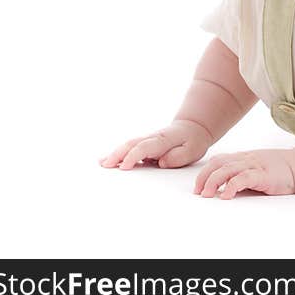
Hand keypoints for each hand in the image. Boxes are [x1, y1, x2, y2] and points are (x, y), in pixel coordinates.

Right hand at [99, 119, 213, 169]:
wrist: (193, 127)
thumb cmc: (193, 141)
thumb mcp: (193, 149)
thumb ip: (178, 156)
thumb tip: (161, 162)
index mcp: (163, 140)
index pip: (144, 147)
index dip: (133, 156)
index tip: (124, 167)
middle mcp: (152, 138)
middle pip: (132, 144)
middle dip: (118, 154)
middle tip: (105, 165)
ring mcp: (147, 139)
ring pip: (128, 144)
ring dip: (114, 153)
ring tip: (102, 163)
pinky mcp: (144, 143)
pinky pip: (129, 147)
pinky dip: (117, 153)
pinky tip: (106, 160)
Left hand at [194, 149, 294, 198]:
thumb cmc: (279, 171)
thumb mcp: (257, 169)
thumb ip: (241, 175)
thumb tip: (223, 189)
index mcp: (244, 157)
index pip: (219, 160)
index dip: (205, 172)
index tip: (197, 187)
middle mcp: (247, 159)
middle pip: (219, 163)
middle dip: (204, 177)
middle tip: (199, 193)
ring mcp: (255, 165)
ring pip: (228, 169)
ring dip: (213, 182)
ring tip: (207, 195)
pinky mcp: (264, 175)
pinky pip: (244, 178)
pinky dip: (232, 186)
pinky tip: (226, 195)